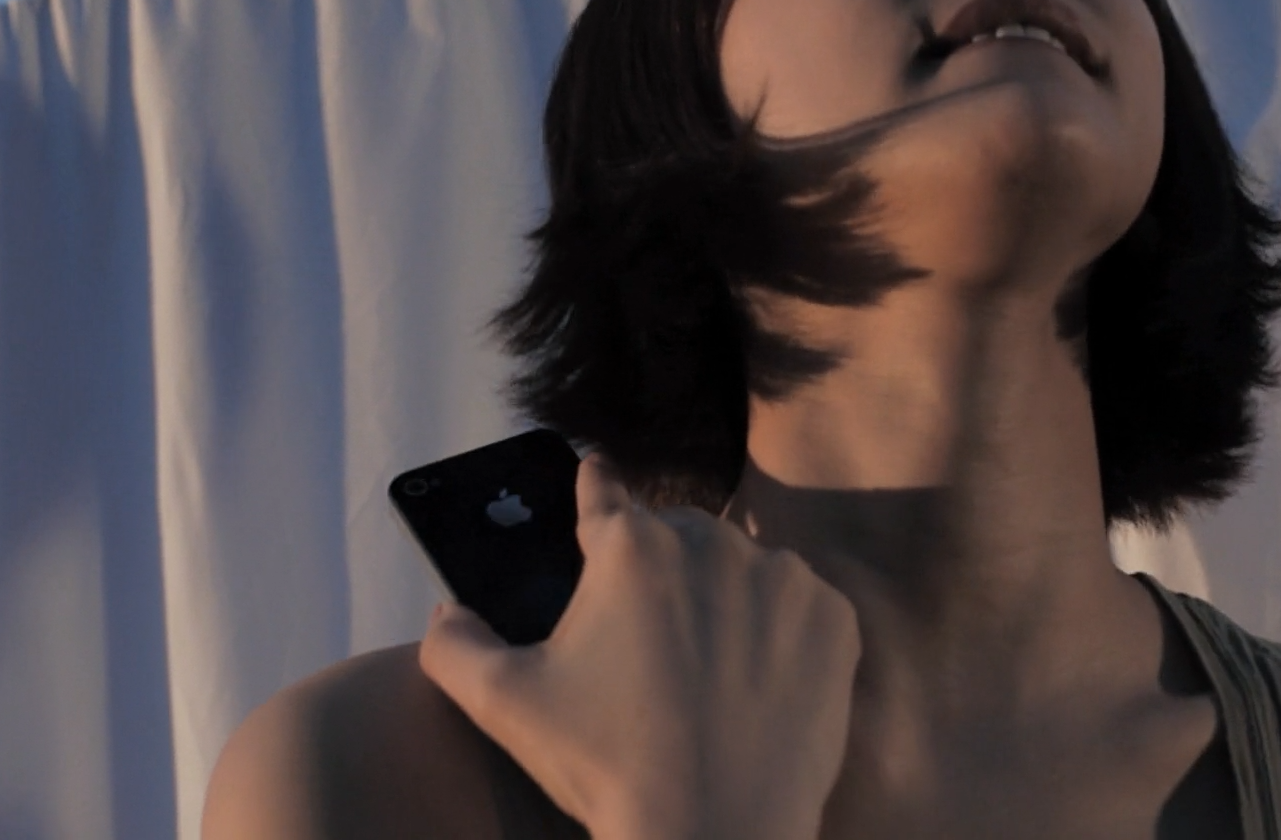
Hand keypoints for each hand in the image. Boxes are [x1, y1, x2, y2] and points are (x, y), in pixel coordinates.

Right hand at [419, 453, 860, 839]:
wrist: (714, 834)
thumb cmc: (604, 764)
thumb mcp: (504, 704)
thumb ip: (455, 646)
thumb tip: (446, 613)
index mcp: (629, 546)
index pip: (603, 489)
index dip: (593, 487)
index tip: (597, 477)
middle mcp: (712, 541)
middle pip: (677, 537)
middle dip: (661, 574)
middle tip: (648, 645)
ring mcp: (783, 578)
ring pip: (743, 570)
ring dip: (726, 602)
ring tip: (706, 673)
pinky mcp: (835, 619)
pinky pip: (802, 607)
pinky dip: (783, 635)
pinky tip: (757, 683)